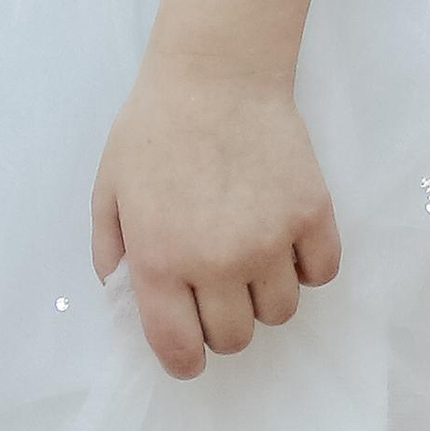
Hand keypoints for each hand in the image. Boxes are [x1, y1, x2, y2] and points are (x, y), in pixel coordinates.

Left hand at [90, 57, 339, 379]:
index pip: (180, 351)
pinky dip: (306, 264)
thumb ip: (110, 252)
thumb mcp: (109, 188)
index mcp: (160, 259)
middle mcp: (217, 261)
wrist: (216, 72)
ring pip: (281, 312)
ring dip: (264, 293)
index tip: (189, 346)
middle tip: (216, 282)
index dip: (184, 359)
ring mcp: (270, 240)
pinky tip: (285, 234)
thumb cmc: (154, 127)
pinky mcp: (312, 215)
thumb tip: (125, 299)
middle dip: (221, 320)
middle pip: (234, 338)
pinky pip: (320, 273)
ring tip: (250, 251)